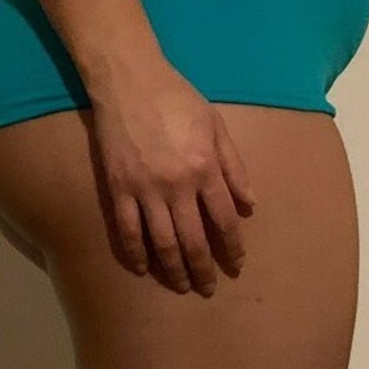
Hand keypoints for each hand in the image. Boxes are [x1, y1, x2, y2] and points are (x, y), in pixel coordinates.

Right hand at [89, 59, 257, 295]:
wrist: (129, 80)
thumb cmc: (177, 99)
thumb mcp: (216, 126)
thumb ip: (234, 167)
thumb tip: (249, 205)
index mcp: (205, 169)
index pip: (225, 220)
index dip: (232, 246)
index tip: (236, 264)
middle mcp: (177, 185)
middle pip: (194, 239)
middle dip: (204, 269)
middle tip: (209, 288)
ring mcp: (145, 189)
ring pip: (162, 242)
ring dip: (174, 270)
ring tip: (182, 286)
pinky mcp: (118, 188)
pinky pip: (127, 230)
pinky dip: (135, 253)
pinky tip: (142, 268)